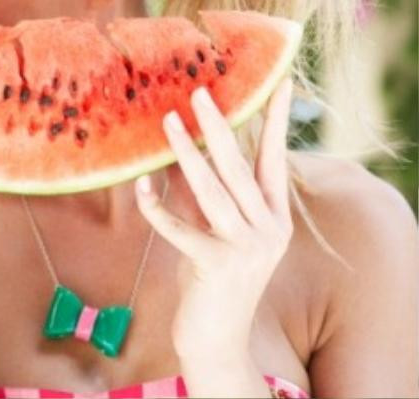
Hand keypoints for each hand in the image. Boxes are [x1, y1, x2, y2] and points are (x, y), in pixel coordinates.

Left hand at [136, 81, 293, 390]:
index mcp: (275, 216)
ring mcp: (246, 248)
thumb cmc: (212, 274)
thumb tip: (177, 145)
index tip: (280, 82)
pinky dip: (157, 206)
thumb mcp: (215, 227)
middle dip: (219, 126)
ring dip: (186, 152)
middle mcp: (268, 229)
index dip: (275, 122)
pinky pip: (181, 228)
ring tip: (168, 119)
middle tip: (200, 91)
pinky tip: (140, 184)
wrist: (216, 336)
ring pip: (212, 190)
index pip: (275, 159)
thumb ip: (204, 191)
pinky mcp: (216, 266)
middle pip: (239, 167)